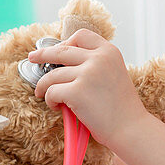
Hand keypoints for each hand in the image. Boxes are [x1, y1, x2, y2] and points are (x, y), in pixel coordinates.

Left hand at [28, 29, 146, 149]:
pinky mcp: (77, 91)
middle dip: (43, 54)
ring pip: (52, 75)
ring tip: (45, 95)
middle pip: (61, 50)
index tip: (57, 50)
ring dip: (44, 86)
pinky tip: (57, 107)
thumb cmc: (121, 108)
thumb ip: (95, 64)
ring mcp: (87, 74)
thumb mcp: (114, 74)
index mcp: (109, 52)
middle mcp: (99, 58)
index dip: (65, 42)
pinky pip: (51, 91)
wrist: (131, 128)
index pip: (81, 35)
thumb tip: (63, 62)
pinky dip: (50, 100)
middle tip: (33, 57)